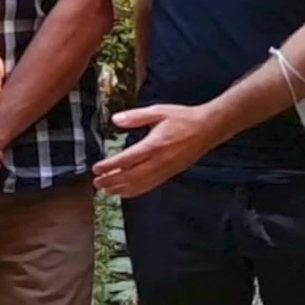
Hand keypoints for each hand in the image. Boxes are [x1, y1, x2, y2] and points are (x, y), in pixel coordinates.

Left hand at [93, 103, 221, 198]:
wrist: (208, 128)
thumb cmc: (183, 118)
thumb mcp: (158, 111)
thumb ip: (135, 117)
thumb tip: (115, 120)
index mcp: (154, 144)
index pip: (127, 159)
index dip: (110, 166)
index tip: (96, 168)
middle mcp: (159, 160)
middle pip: (131, 176)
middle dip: (111, 181)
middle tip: (96, 183)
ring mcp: (165, 169)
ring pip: (140, 184)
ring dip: (121, 189)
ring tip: (106, 190)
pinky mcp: (170, 174)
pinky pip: (150, 186)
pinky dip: (135, 191)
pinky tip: (124, 192)